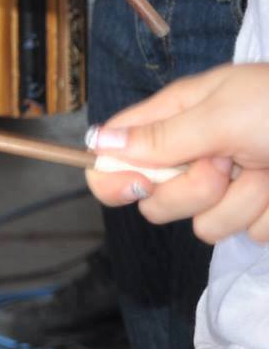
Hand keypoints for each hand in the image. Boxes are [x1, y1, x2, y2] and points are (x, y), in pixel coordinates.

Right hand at [86, 64, 268, 243]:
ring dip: (241, 201)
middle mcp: (195, 153)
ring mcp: (227, 186)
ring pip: (200, 224)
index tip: (138, 185)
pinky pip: (242, 234)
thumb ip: (161, 137)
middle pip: (155, 200)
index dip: (115, 176)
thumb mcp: (223, 114)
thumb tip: (97, 144)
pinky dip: (268, 214)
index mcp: (178, 118)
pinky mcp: (256, 213)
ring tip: (268, 170)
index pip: (115, 154)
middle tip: (225, 164)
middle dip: (192, 190)